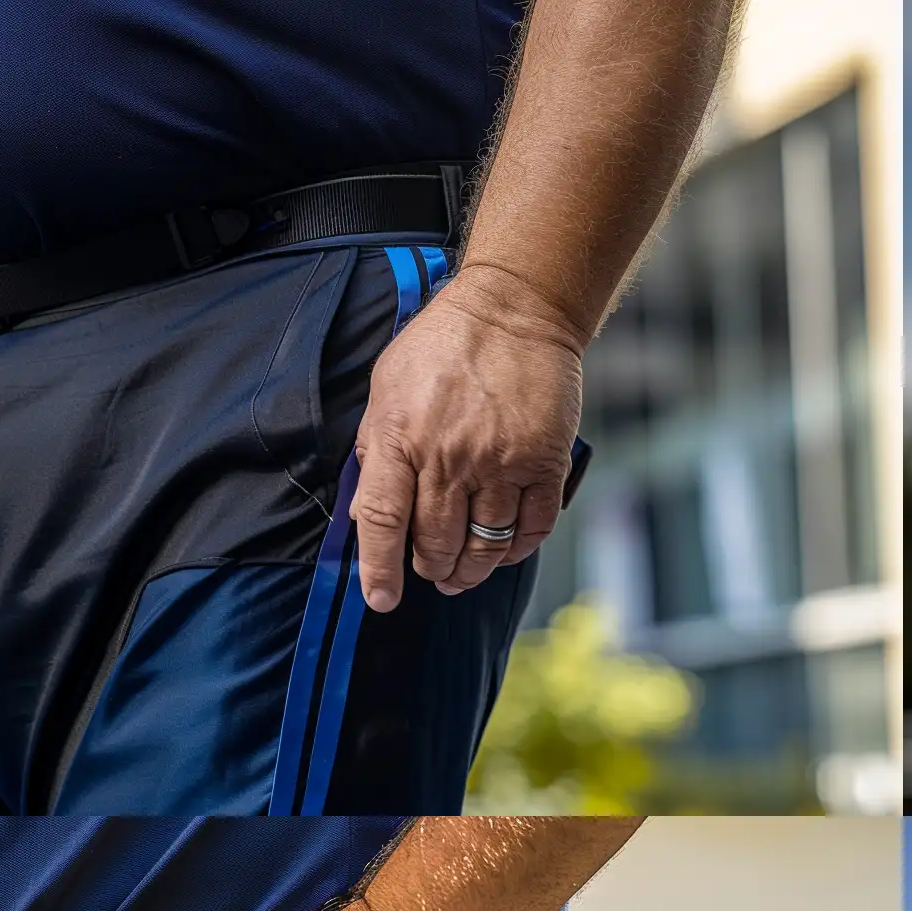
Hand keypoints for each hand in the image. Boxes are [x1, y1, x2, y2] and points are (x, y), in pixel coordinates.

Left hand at [350, 263, 586, 610]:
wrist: (515, 311)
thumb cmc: (443, 347)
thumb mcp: (386, 389)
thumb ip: (377, 449)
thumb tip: (368, 510)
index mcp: (401, 436)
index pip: (381, 519)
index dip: (379, 569)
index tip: (382, 599)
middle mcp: (450, 455)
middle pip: (436, 542)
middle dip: (432, 569)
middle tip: (434, 572)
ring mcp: (501, 462)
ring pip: (484, 545)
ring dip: (473, 570)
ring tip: (465, 572)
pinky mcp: (544, 463)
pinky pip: (532, 529)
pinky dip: (517, 549)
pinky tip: (505, 548)